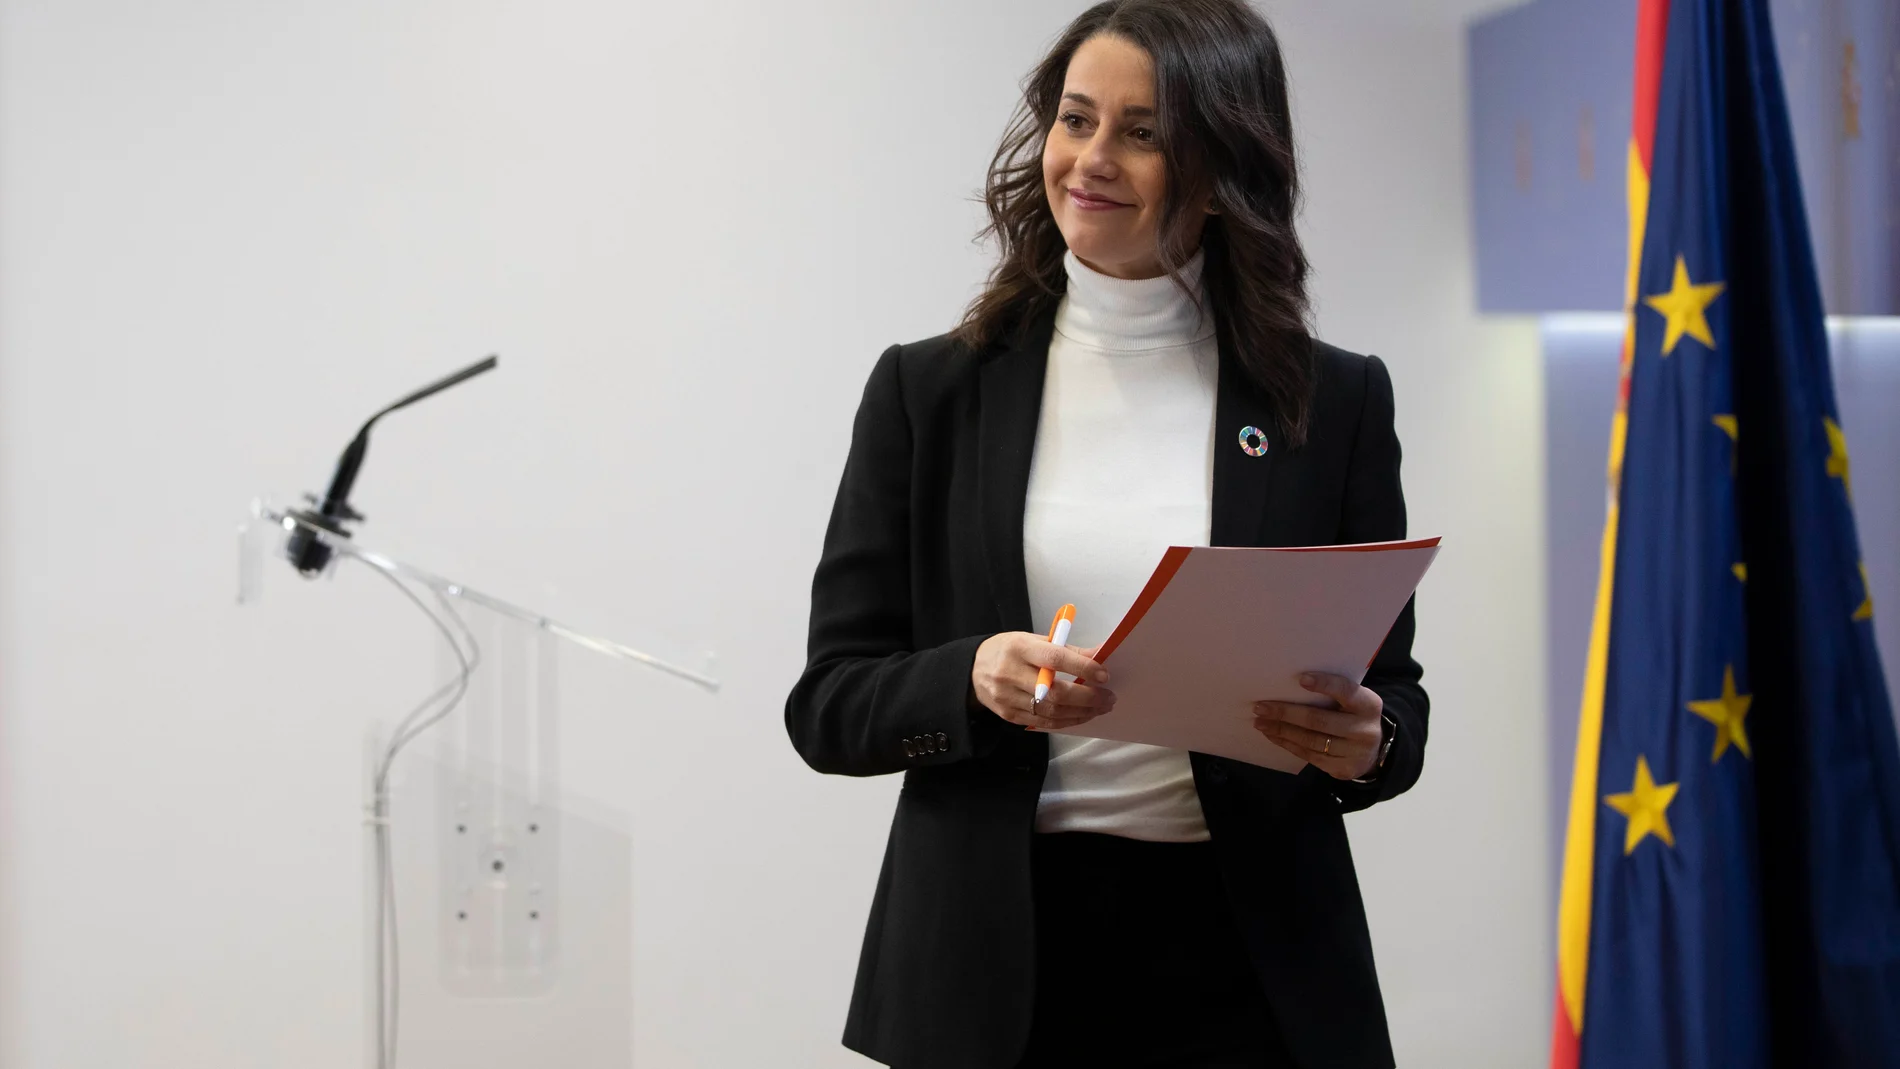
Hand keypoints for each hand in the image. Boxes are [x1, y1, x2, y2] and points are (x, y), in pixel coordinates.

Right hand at [970, 634, 1114, 730]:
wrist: (973, 669)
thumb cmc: (1010, 651)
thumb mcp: (1035, 641)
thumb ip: (1068, 649)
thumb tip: (1101, 654)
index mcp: (1019, 648)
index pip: (1054, 658)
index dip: (1081, 667)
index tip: (1103, 674)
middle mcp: (1010, 673)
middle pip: (1054, 692)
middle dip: (1087, 697)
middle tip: (1108, 697)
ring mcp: (1007, 697)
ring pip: (1051, 712)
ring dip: (1081, 712)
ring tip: (1100, 708)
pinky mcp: (1008, 715)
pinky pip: (1043, 723)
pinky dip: (1067, 720)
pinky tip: (1081, 715)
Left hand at [1253, 672, 1383, 779]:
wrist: (1373, 751)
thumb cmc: (1354, 716)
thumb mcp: (1354, 702)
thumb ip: (1334, 694)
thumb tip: (1290, 685)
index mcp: (1368, 705)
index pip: (1346, 691)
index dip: (1325, 684)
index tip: (1301, 679)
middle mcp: (1364, 730)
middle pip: (1319, 720)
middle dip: (1286, 713)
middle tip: (1261, 707)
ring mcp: (1354, 753)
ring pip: (1310, 741)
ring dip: (1281, 730)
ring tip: (1260, 722)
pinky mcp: (1342, 769)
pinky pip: (1309, 756)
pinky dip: (1287, 744)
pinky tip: (1273, 735)